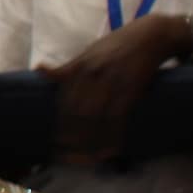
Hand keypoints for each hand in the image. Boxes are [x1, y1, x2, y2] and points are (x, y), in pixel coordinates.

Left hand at [43, 14, 183, 162]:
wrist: (152, 35)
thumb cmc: (118, 45)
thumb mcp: (89, 52)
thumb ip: (69, 67)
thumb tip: (41, 72)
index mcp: (79, 65)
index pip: (63, 99)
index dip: (59, 121)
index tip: (55, 139)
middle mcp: (92, 74)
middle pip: (76, 112)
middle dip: (71, 135)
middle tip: (69, 153)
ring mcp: (112, 82)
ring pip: (95, 118)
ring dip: (91, 141)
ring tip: (87, 157)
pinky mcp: (131, 89)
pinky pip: (117, 118)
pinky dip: (113, 136)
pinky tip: (110, 150)